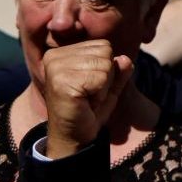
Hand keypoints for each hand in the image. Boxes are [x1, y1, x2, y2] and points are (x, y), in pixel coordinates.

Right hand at [40, 40, 133, 157]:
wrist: (75, 136)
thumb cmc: (90, 110)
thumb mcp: (109, 87)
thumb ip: (119, 72)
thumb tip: (125, 58)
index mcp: (63, 52)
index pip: (103, 45)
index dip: (106, 69)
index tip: (91, 86)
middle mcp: (55, 55)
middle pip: (105, 53)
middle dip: (106, 77)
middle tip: (90, 94)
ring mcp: (56, 67)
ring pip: (104, 65)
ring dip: (102, 87)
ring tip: (87, 98)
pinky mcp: (62, 81)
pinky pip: (100, 78)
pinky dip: (99, 94)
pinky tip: (86, 102)